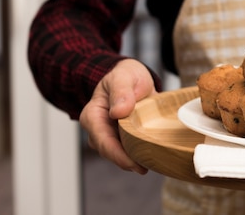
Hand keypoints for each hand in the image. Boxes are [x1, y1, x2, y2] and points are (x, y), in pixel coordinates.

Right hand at [79, 58, 157, 173]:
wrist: (132, 76)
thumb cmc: (125, 75)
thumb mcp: (123, 76)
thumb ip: (121, 92)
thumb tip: (118, 112)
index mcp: (92, 115)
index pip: (102, 140)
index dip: (117, 154)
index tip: (133, 163)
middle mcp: (97, 128)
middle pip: (109, 151)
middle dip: (126, 162)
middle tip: (144, 168)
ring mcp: (109, 134)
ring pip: (119, 153)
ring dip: (133, 160)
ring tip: (151, 163)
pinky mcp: (122, 137)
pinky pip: (129, 149)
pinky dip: (139, 153)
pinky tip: (152, 156)